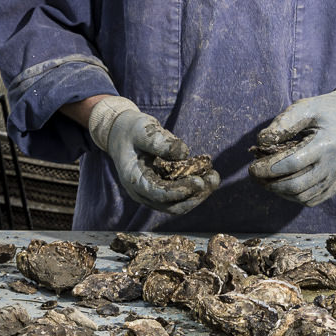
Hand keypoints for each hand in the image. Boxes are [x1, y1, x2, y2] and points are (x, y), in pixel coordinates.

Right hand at [85, 97, 217, 213]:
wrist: (121, 134)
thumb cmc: (131, 130)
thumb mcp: (143, 130)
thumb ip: (159, 140)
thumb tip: (184, 153)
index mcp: (134, 178)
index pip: (158, 193)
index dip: (179, 191)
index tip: (199, 182)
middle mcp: (141, 192)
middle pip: (170, 206)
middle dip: (194, 196)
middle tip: (213, 179)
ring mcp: (150, 194)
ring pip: (176, 205)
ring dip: (198, 195)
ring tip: (214, 178)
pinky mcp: (160, 190)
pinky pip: (178, 197)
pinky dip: (193, 190)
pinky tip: (207, 176)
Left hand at [249, 82, 335, 206]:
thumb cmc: (325, 111)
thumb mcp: (305, 108)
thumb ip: (283, 123)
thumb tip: (261, 142)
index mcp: (326, 144)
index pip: (292, 164)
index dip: (268, 169)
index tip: (252, 167)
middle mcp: (334, 165)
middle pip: (297, 186)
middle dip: (271, 184)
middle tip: (255, 176)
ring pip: (304, 197)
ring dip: (280, 192)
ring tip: (266, 182)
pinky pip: (313, 200)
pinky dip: (294, 197)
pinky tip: (282, 186)